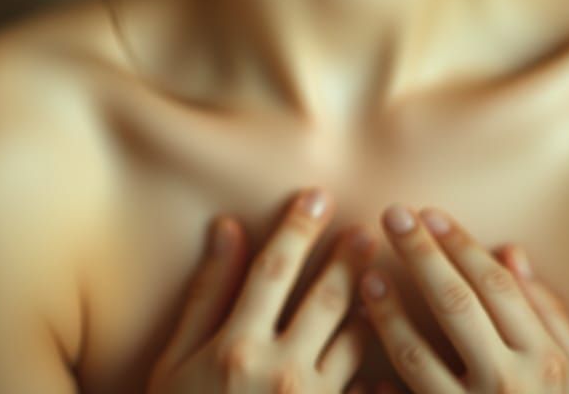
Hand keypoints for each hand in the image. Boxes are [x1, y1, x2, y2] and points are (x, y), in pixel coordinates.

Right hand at [146, 187, 377, 392]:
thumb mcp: (174, 361)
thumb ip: (206, 294)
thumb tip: (227, 227)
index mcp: (236, 345)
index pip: (274, 269)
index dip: (297, 227)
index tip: (318, 195)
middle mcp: (277, 372)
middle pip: (325, 298)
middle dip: (350, 257)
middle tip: (373, 227)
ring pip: (354, 342)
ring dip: (372, 306)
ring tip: (387, 276)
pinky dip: (379, 374)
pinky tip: (393, 357)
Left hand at [358, 205, 568, 393]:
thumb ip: (549, 313)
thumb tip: (512, 252)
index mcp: (542, 357)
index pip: (494, 284)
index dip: (460, 244)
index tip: (430, 213)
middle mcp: (509, 383)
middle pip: (455, 302)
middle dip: (420, 254)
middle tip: (392, 214)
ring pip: (417, 355)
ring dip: (387, 312)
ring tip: (366, 276)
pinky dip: (377, 389)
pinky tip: (359, 365)